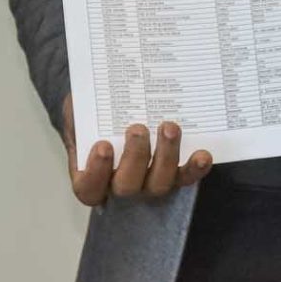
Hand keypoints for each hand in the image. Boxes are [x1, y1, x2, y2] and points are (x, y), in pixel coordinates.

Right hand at [63, 96, 212, 206]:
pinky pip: (185, 178)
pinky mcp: (173, 174)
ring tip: (169, 128)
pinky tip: (202, 154)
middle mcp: (120, 185)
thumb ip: (80, 111)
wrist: (111, 106)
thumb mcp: (78, 110)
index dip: (96, 171)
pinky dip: (194, 168)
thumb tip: (94, 95)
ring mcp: (148, 183)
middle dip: (134, 158)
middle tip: (137, 129)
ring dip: (166, 158)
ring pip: (158, 184)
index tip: (103, 146)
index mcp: (91, 175)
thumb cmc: (92, 114)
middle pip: (127, 186)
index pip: (89, 187)